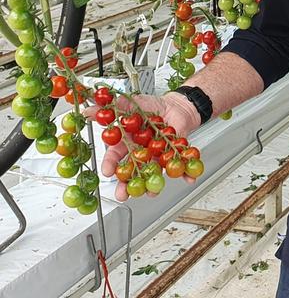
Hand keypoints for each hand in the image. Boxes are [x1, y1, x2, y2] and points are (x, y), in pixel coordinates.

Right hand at [84, 92, 200, 200]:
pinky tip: (188, 179)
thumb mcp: (134, 103)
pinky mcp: (173, 155)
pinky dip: (186, 173)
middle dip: (126, 185)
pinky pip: (180, 166)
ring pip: (152, 173)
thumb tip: (90, 109)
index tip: (107, 171)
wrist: (176, 105)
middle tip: (123, 195)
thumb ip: (115, 107)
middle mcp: (140, 152)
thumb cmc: (153, 106)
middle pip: (131, 171)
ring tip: (152, 192)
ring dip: (152, 185)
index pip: (115, 156)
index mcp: (128, 141)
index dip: (110, 164)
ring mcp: (156, 156)